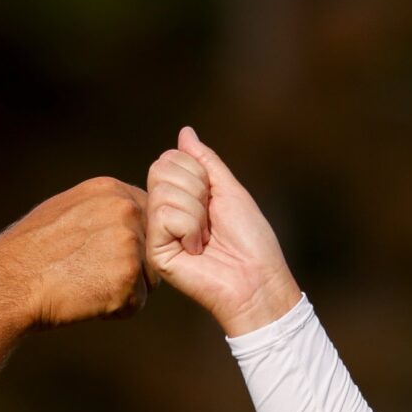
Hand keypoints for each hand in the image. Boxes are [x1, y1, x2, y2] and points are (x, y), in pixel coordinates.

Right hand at [0, 177, 148, 328]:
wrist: (9, 282)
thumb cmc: (30, 252)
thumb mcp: (65, 209)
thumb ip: (101, 208)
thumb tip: (129, 215)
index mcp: (111, 190)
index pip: (148, 221)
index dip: (128, 245)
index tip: (100, 256)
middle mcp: (126, 210)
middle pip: (152, 250)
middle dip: (128, 268)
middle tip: (88, 273)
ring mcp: (129, 243)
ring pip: (147, 278)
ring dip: (123, 289)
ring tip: (85, 284)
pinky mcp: (127, 277)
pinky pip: (136, 303)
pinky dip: (114, 310)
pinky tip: (85, 299)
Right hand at [145, 126, 301, 336]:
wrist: (257, 279)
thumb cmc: (249, 239)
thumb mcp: (229, 190)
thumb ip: (205, 161)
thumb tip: (185, 132)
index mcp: (180, 196)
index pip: (169, 158)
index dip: (198, 173)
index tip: (215, 200)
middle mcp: (164, 212)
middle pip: (160, 169)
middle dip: (196, 189)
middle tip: (210, 219)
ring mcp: (157, 232)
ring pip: (163, 192)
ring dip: (196, 213)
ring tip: (206, 237)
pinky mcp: (155, 251)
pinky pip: (164, 215)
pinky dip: (190, 228)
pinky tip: (197, 250)